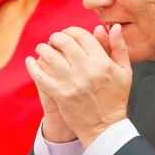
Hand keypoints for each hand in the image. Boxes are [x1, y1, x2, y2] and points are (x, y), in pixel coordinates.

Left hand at [26, 24, 131, 147]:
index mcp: (102, 62)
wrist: (105, 127)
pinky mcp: (60, 95)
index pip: (82, 36)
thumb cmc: (116, 98)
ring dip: (42, 48)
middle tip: (53, 40)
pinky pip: (41, 76)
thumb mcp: (124, 71)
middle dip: (56, 37)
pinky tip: (30, 61)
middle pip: (64, 42)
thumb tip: (113, 26)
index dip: (71, 31)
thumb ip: (119, 47)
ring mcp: (72, 82)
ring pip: (50, 56)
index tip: (67, 34)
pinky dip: (33, 66)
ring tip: (42, 49)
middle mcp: (87, 70)